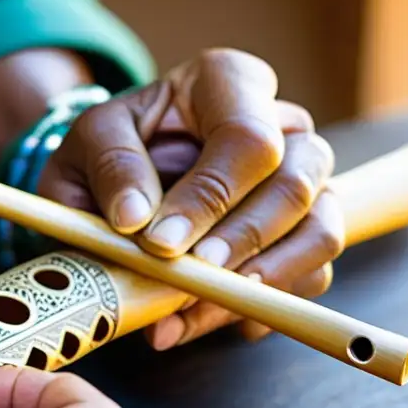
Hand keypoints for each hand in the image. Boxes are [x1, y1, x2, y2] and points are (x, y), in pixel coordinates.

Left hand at [37, 49, 344, 348]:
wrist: (118, 177)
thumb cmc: (110, 149)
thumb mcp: (89, 141)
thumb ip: (111, 166)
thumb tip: (135, 218)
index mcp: (231, 85)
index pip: (248, 138)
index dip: (211, 197)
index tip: (161, 243)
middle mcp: (284, 127)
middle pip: (295, 187)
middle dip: (238, 245)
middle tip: (184, 282)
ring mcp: (306, 181)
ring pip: (318, 234)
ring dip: (254, 286)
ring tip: (180, 314)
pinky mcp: (305, 234)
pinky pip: (305, 277)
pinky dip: (249, 312)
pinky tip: (189, 322)